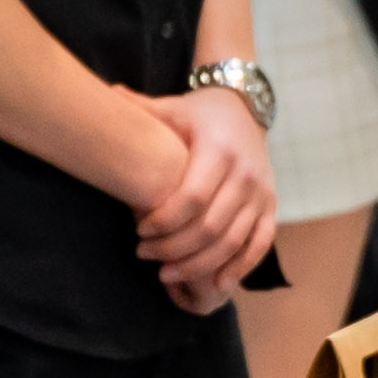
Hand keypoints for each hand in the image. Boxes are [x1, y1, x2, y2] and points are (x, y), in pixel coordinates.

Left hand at [130, 88, 278, 314]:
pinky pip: (259, 243)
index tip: (139, 232)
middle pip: (210, 226)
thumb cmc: (197, 114)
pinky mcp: (270, 206)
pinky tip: (218, 284)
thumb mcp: (171, 108)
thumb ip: (140, 107)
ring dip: (199, 265)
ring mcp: (261, 192)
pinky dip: (241, 267)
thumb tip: (107, 93)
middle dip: (175, 249)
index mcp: (220, 150)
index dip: (164, 222)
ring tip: (166, 273)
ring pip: (233, 241)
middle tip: (145, 256)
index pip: (192, 197)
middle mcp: (246, 173)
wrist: (244, 108)